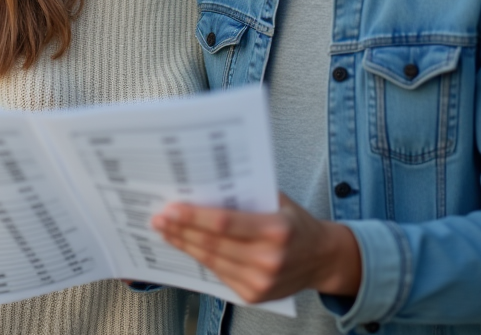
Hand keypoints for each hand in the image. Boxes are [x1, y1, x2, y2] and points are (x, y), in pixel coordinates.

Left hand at [150, 193, 361, 303]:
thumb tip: (205, 185)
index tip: (171, 208)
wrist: (323, 259)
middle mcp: (269, 259)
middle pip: (213, 244)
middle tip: (158, 218)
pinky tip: (185, 247)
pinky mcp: (254, 295)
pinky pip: (219, 274)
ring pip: (211, 261)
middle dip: (181, 230)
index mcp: (277, 230)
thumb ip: (247, 196)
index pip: (226, 223)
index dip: (194, 217)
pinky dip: (199, 259)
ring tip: (165, 231)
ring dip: (184, 245)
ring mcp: (261, 282)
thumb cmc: (297, 224)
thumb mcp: (279, 201)